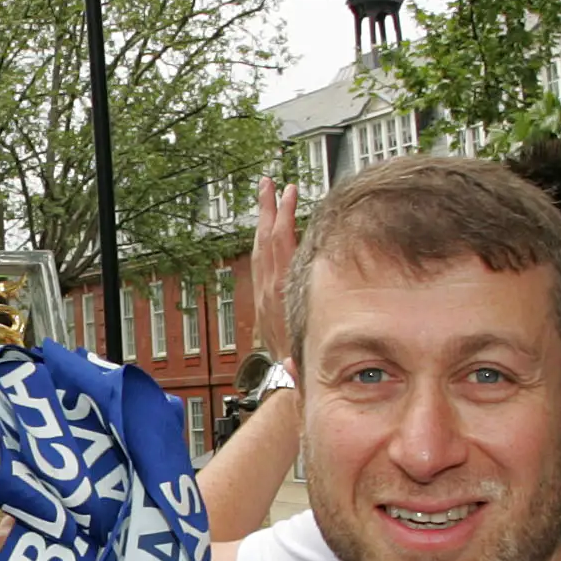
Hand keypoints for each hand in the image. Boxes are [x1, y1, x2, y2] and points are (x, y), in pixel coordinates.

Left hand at [248, 177, 303, 366]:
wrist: (283, 377)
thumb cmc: (302, 361)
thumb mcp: (301, 360)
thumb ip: (293, 364)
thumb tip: (289, 367)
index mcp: (281, 295)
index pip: (281, 246)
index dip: (284, 217)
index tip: (289, 193)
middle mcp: (268, 289)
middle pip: (265, 239)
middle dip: (267, 209)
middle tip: (267, 182)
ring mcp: (262, 291)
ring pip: (259, 247)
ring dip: (263, 220)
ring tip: (265, 195)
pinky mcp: (262, 295)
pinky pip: (259, 259)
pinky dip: (263, 239)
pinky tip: (268, 228)